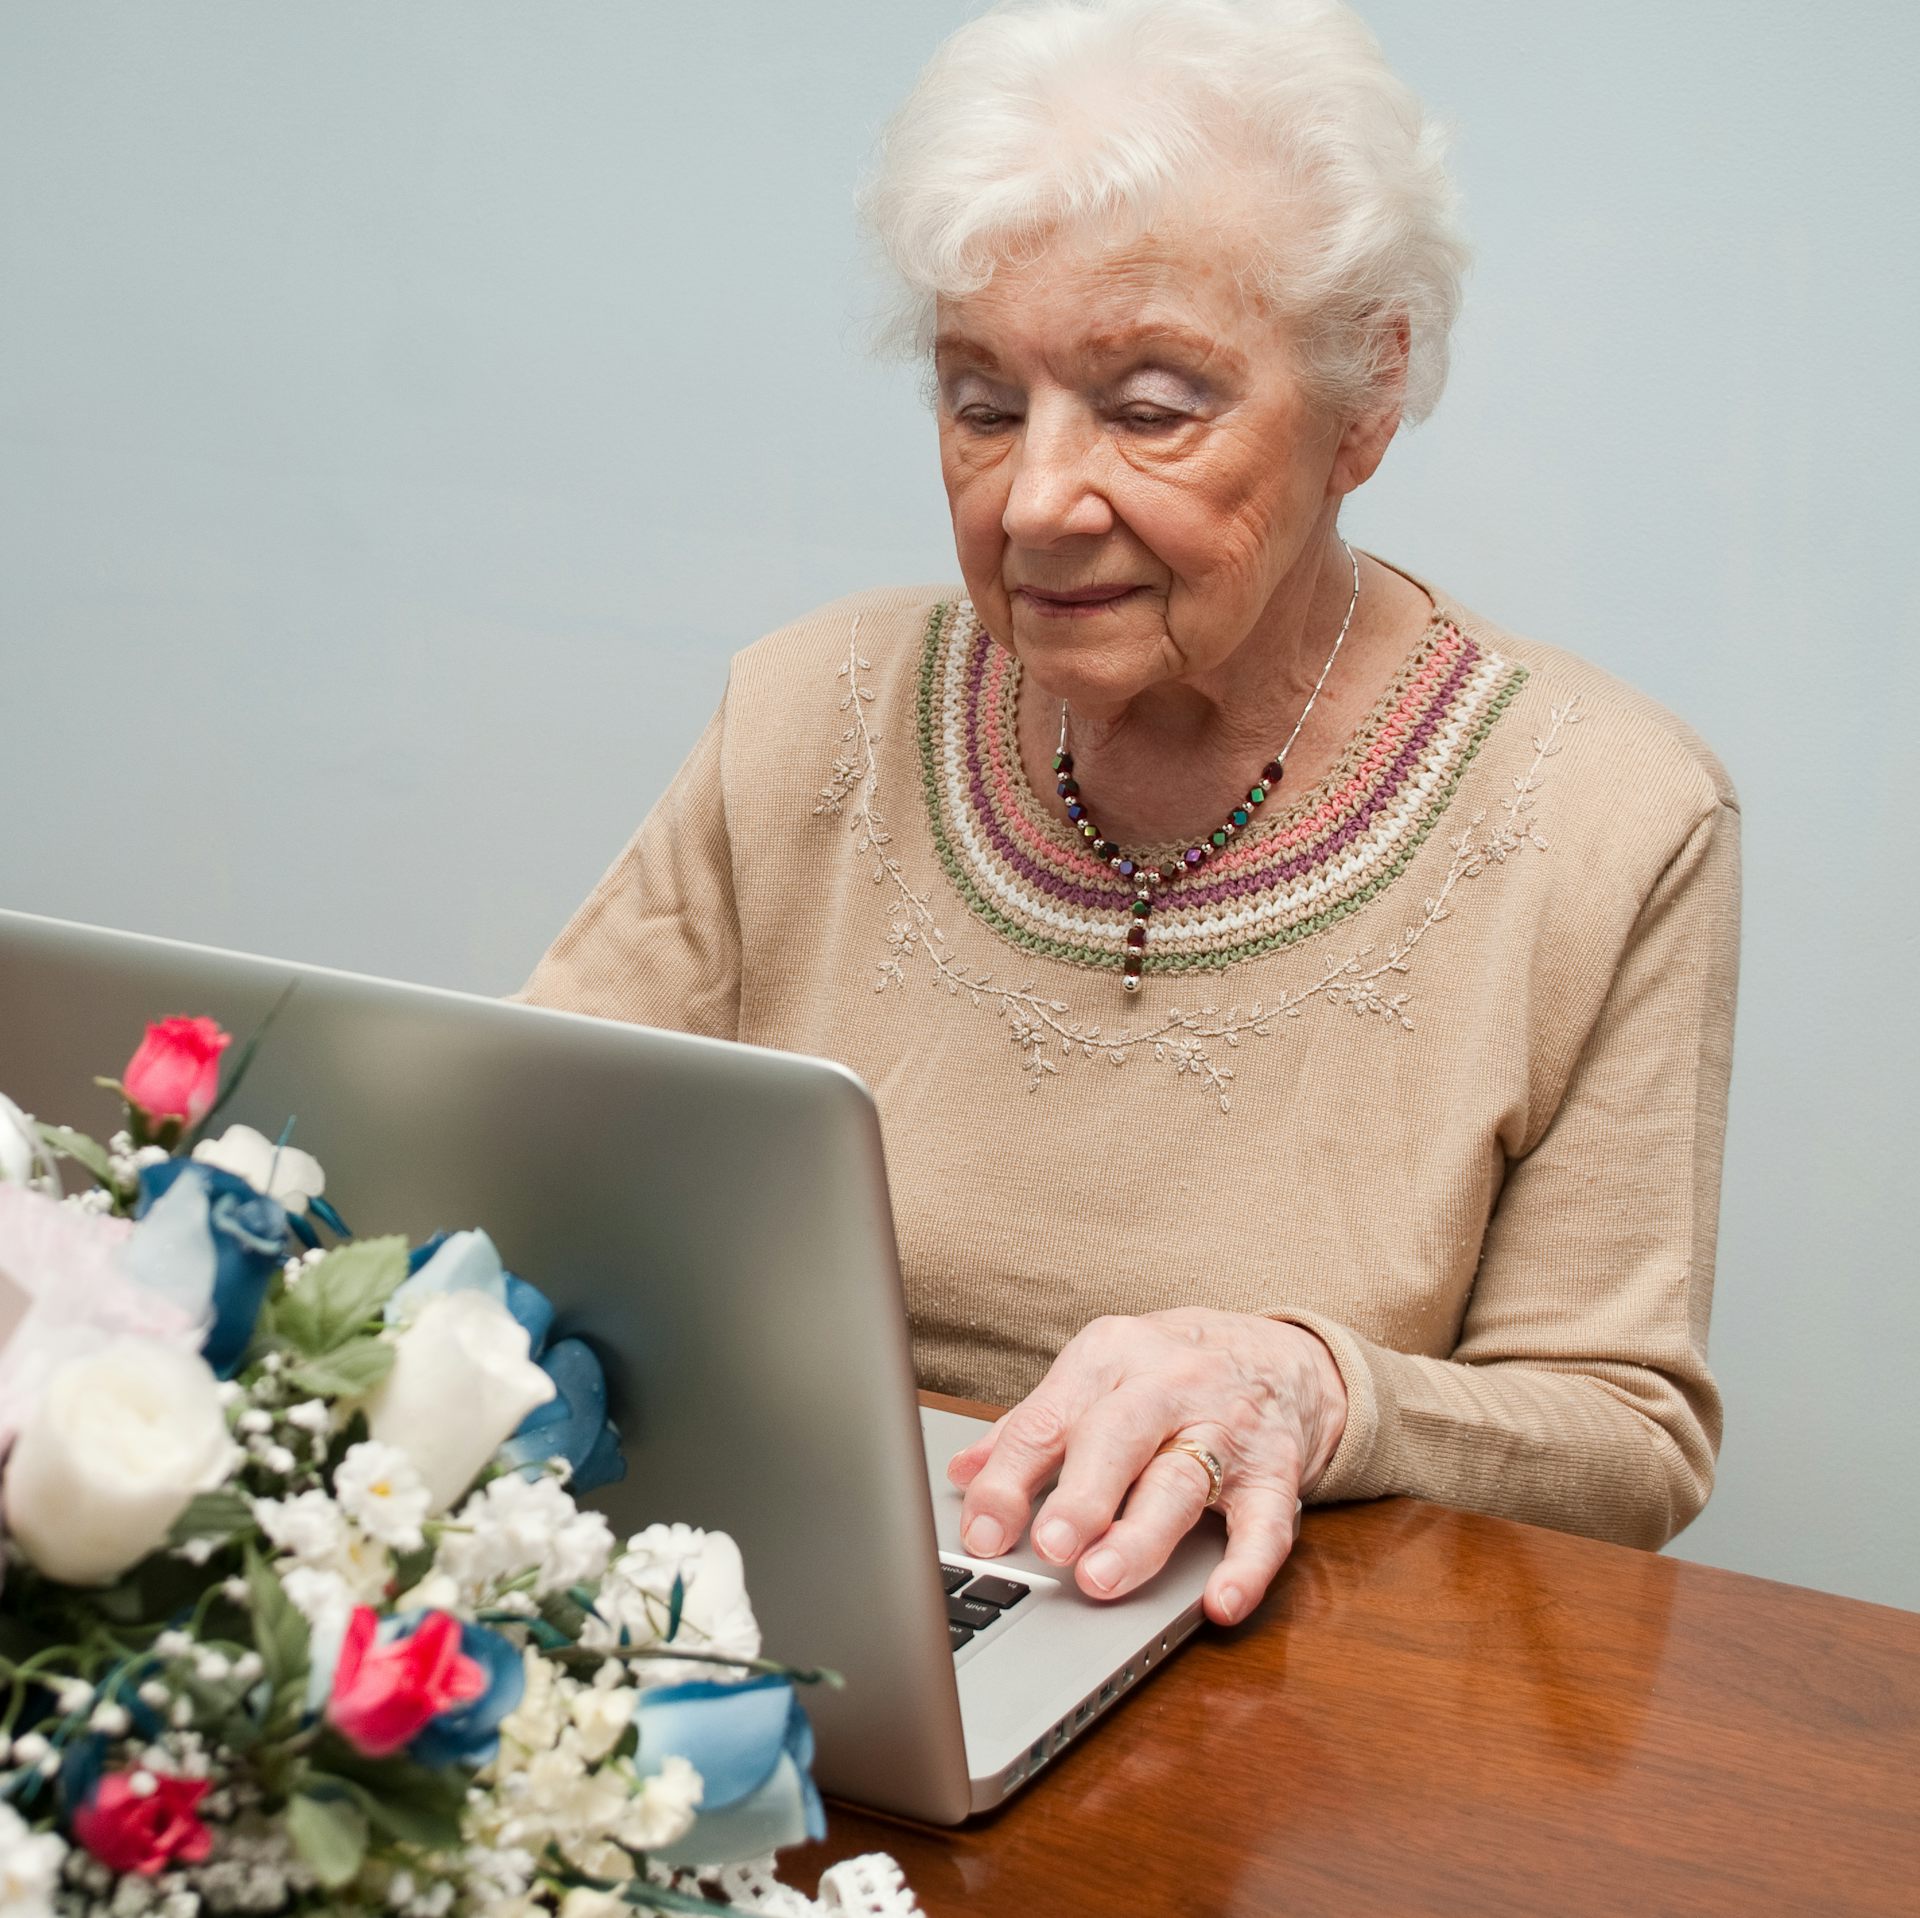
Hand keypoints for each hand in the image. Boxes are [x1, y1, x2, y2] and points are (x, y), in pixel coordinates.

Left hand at [947, 1309, 1347, 1625]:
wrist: (1278, 1352)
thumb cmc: (1167, 1369)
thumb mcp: (1096, 1374)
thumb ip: (1032, 1426)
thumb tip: (962, 1473)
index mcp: (1108, 1358)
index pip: (1048, 1420)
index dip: (1010, 1479)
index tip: (982, 1531)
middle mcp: (1167, 1386)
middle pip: (1118, 1438)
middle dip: (1082, 1495)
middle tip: (1049, 1547)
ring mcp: (1225, 1428)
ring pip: (1181, 1483)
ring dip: (1140, 1535)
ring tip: (1103, 1579)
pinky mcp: (1275, 1471)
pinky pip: (1266, 1520)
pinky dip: (1247, 1565)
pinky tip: (1221, 1601)